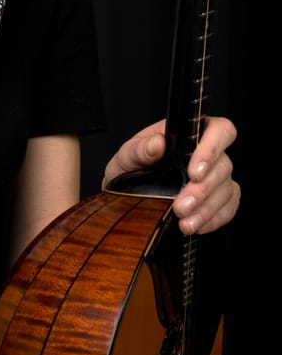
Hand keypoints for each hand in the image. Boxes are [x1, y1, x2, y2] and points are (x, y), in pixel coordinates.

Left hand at [102, 116, 239, 234]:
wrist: (126, 194)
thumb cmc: (131, 168)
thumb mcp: (127, 156)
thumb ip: (140, 149)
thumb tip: (157, 144)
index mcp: (187, 134)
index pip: (217, 130)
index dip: (212, 149)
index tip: (194, 172)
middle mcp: (206, 153)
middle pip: (223, 165)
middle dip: (203, 190)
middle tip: (181, 206)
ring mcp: (215, 175)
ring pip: (226, 189)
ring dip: (206, 209)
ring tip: (184, 223)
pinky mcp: (219, 197)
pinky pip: (229, 207)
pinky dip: (214, 219)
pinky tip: (196, 225)